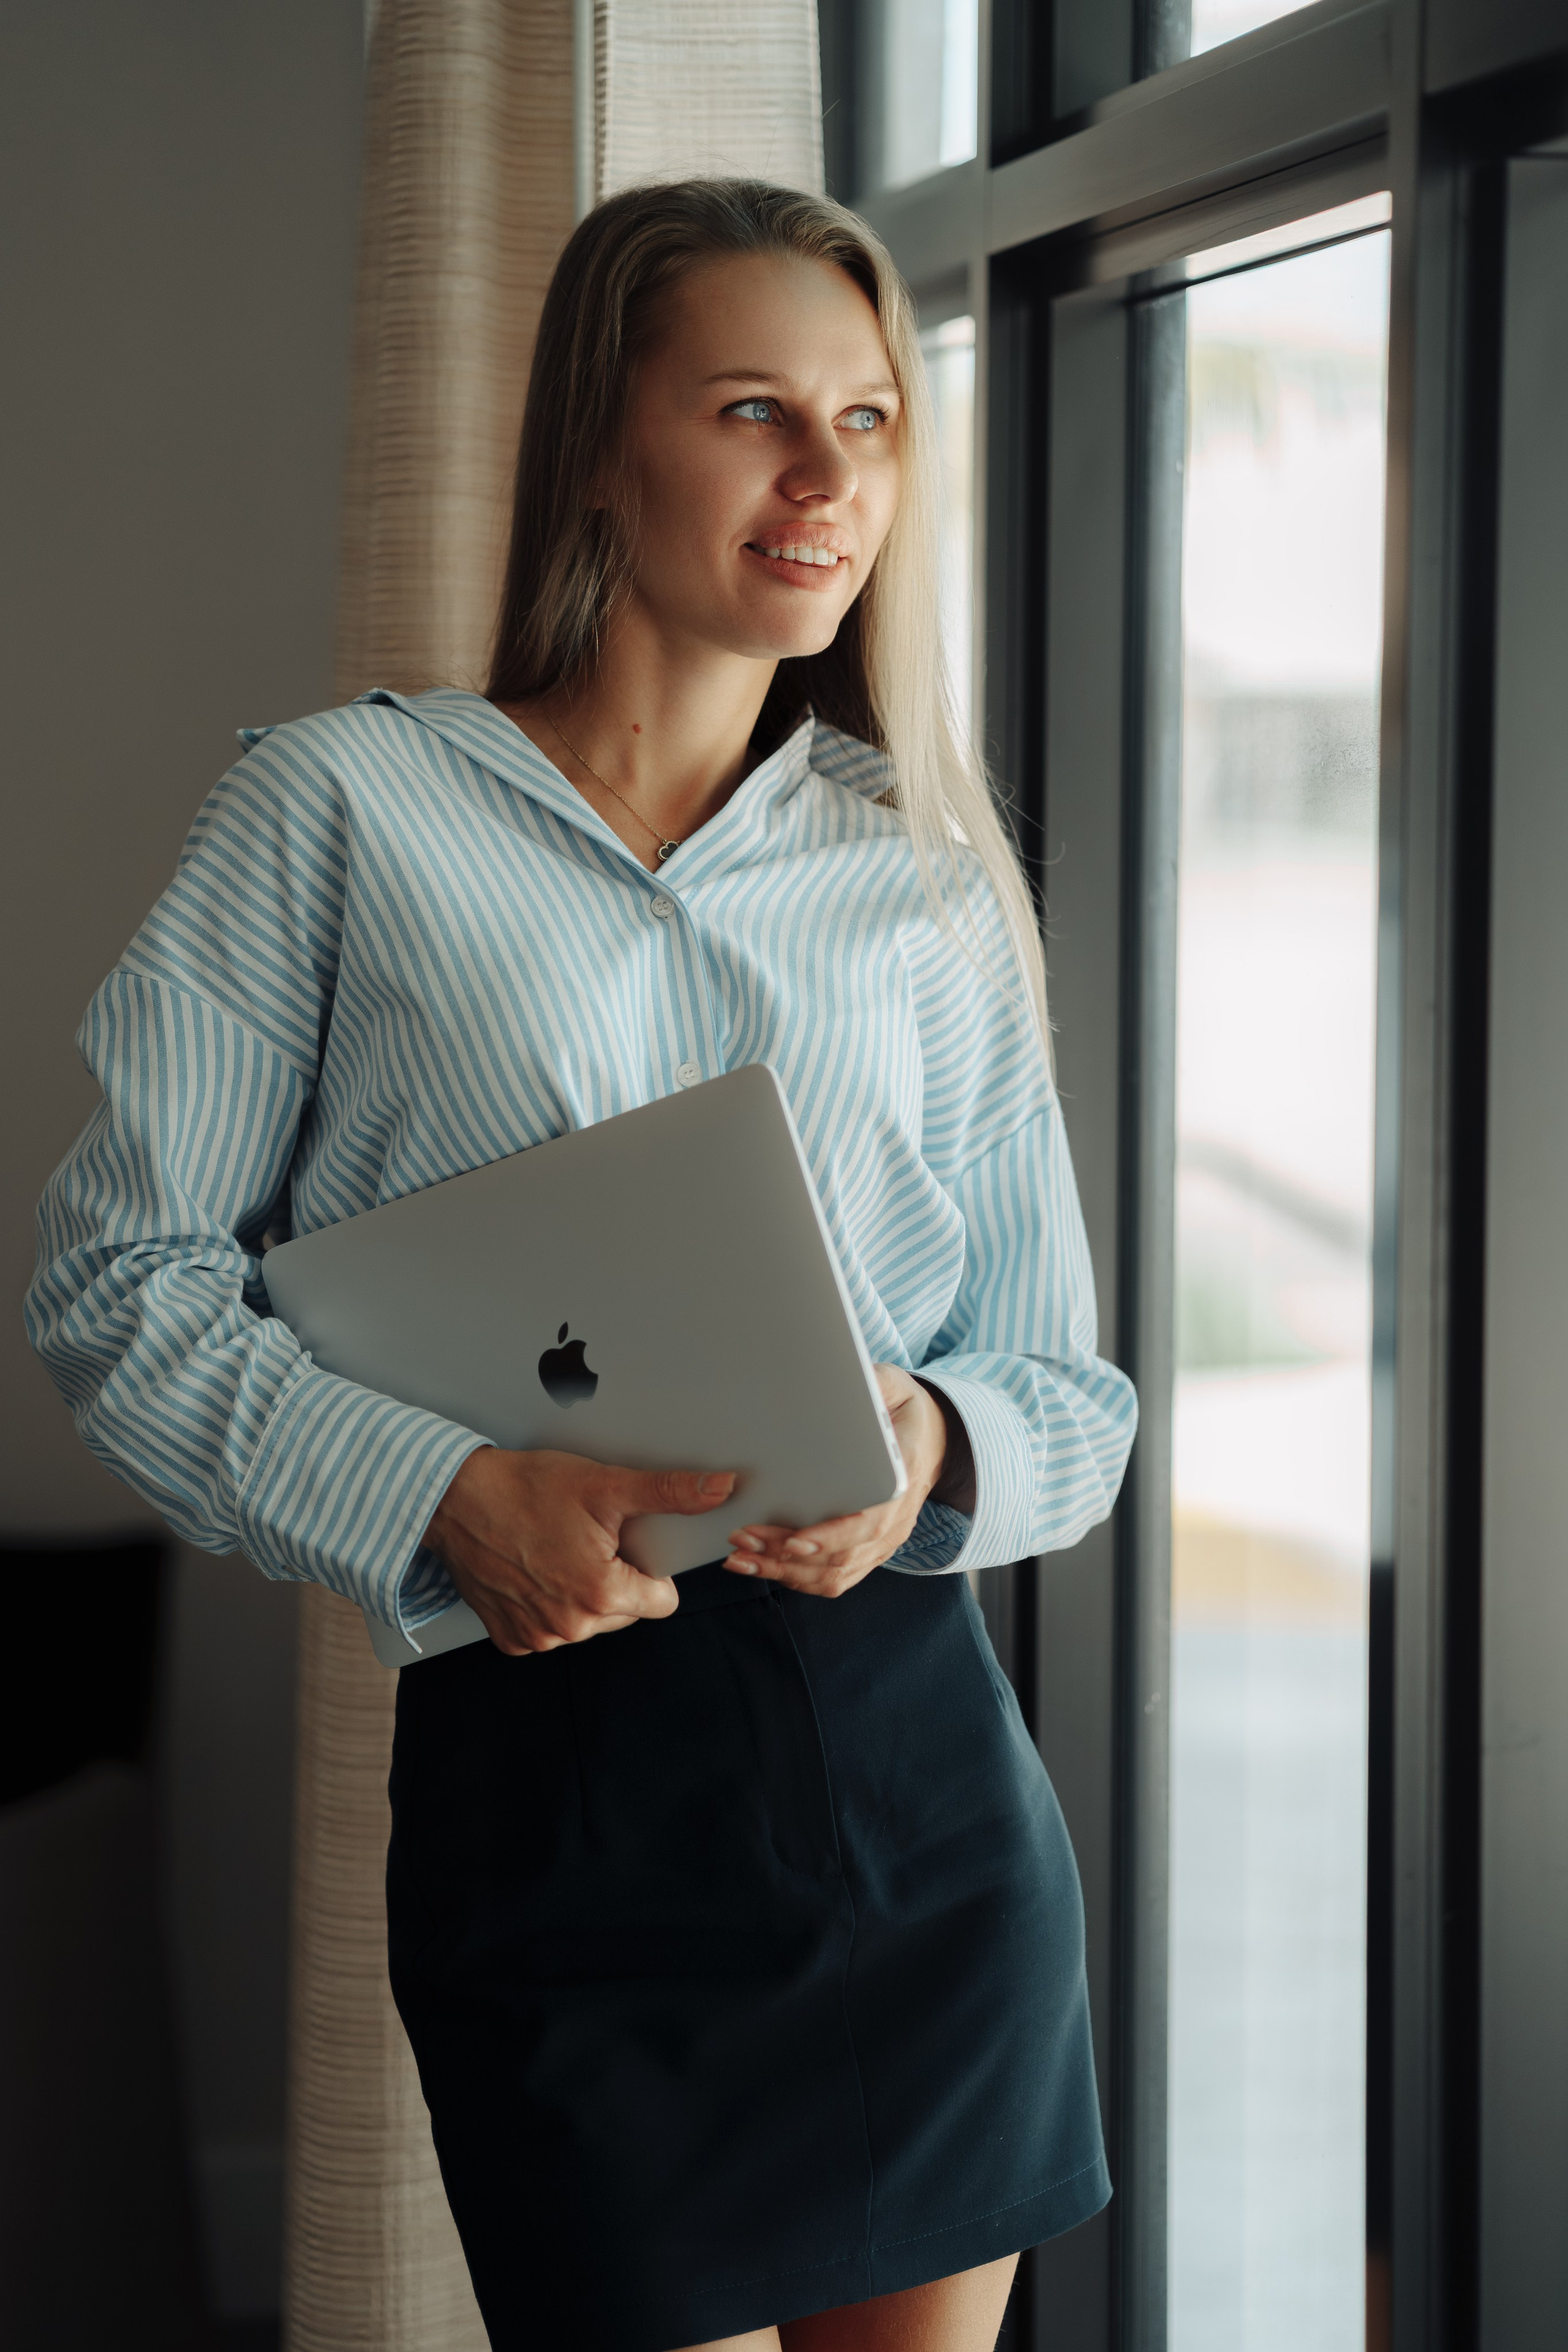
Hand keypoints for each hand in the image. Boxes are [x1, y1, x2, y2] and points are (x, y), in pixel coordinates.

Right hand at [422, 1447, 736, 1655]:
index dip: (651, 1569)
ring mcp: (537, 1637)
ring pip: (589, 1622)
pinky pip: (550, 1629)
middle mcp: (570, 1627)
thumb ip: (669, 1492)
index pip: (662, 1601)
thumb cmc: (525, 1489)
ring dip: (582, 1593)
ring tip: (558, 1551)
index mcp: (601, 1595)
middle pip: (626, 1612)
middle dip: (617, 1580)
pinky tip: (534, 1570)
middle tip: (587, 1540)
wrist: (453, 1499)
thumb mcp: (605, 1485)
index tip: (625, 1545)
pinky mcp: (510, 1638)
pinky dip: (548, 1605)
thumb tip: (722, 1489)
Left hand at [721, 1363, 974, 1597]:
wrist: (935, 1440)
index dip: (832, 1536)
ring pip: (834, 1575)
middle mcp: (896, 1521)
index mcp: (902, 1481)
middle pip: (842, 1557)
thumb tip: (850, 1383)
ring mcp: (884, 1542)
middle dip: (788, 1555)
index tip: (795, 1539)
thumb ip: (874, 1384)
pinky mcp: (870, 1551)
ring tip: (741, 1557)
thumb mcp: (895, 1386)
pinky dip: (795, 1579)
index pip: (870, 1521)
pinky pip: (834, 1579)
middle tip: (743, 1539)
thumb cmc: (905, 1411)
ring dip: (784, 1572)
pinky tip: (761, 1566)